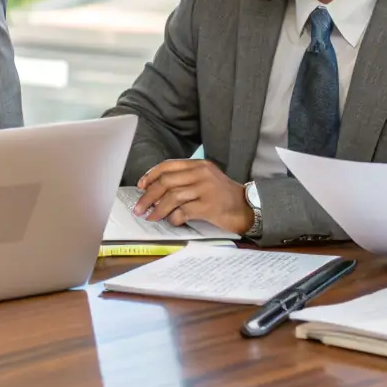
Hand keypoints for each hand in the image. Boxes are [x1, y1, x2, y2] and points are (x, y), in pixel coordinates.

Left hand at [133, 159, 253, 234]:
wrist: (247, 207)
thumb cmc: (223, 196)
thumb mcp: (205, 181)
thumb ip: (185, 181)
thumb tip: (157, 192)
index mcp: (199, 165)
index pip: (168, 166)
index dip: (151, 176)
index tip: (141, 186)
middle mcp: (202, 174)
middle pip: (166, 181)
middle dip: (149, 195)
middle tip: (139, 207)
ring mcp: (206, 189)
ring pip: (172, 196)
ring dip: (158, 209)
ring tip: (151, 217)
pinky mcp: (209, 206)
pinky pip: (184, 211)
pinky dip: (174, 218)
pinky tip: (172, 221)